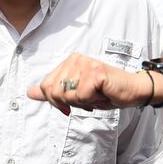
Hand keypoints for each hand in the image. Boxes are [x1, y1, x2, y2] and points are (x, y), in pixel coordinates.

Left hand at [29, 53, 155, 114]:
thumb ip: (52, 92)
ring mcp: (85, 64)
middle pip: (53, 92)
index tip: (72, 104)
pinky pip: (81, 96)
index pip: (46, 86)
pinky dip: (92, 101)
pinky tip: (102, 94)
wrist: (132, 91)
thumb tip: (30, 93)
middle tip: (87, 99)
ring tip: (96, 95)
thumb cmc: (106, 92)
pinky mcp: (95, 73)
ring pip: (66, 95)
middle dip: (69, 103)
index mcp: (68, 62)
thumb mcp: (75, 94)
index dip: (57, 101)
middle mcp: (75, 59)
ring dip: (82, 102)